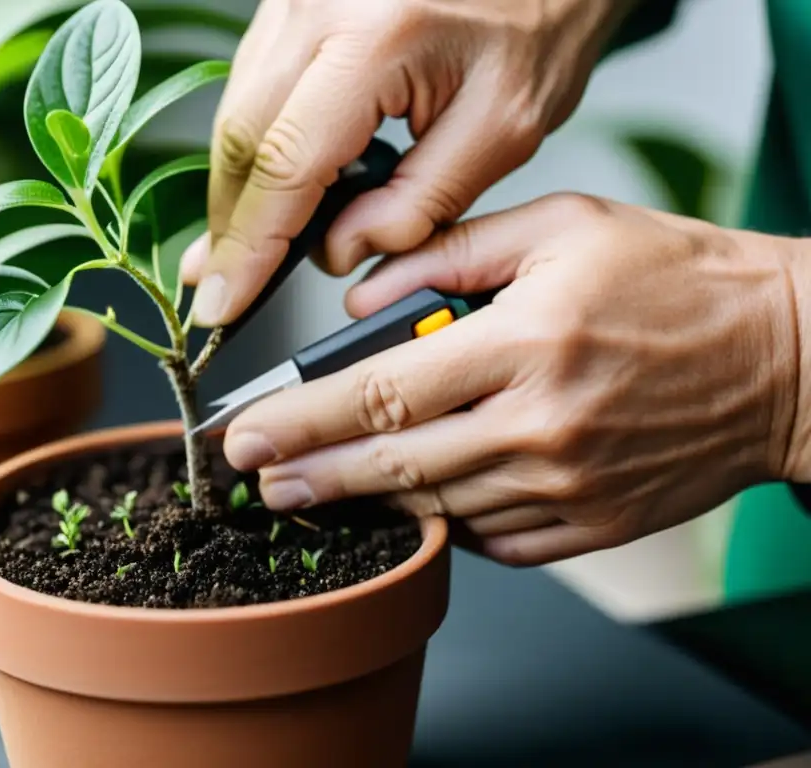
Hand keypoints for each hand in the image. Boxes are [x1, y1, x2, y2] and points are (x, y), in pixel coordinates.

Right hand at [181, 0, 637, 325]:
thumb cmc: (537, 20)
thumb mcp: (504, 127)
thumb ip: (423, 201)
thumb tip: (342, 249)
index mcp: (377, 39)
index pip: (287, 164)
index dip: (251, 248)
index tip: (225, 301)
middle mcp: (317, 8)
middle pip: (240, 140)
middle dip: (233, 227)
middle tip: (229, 287)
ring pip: (236, 114)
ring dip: (241, 190)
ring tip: (248, 249)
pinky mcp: (293, 4)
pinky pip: (254, 87)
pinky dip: (257, 149)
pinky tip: (272, 189)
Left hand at [220, 193, 804, 565]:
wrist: (784, 357)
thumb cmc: (674, 280)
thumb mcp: (560, 227)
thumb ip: (448, 256)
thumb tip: (362, 302)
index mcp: (527, 343)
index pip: (381, 395)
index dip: (299, 421)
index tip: (246, 437)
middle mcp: (541, 426)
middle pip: (393, 468)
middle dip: (310, 479)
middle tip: (258, 483)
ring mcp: (567, 486)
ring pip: (437, 509)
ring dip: (367, 503)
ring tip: (316, 490)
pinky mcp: (591, 525)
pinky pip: (493, 541)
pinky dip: (445, 525)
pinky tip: (415, 504)